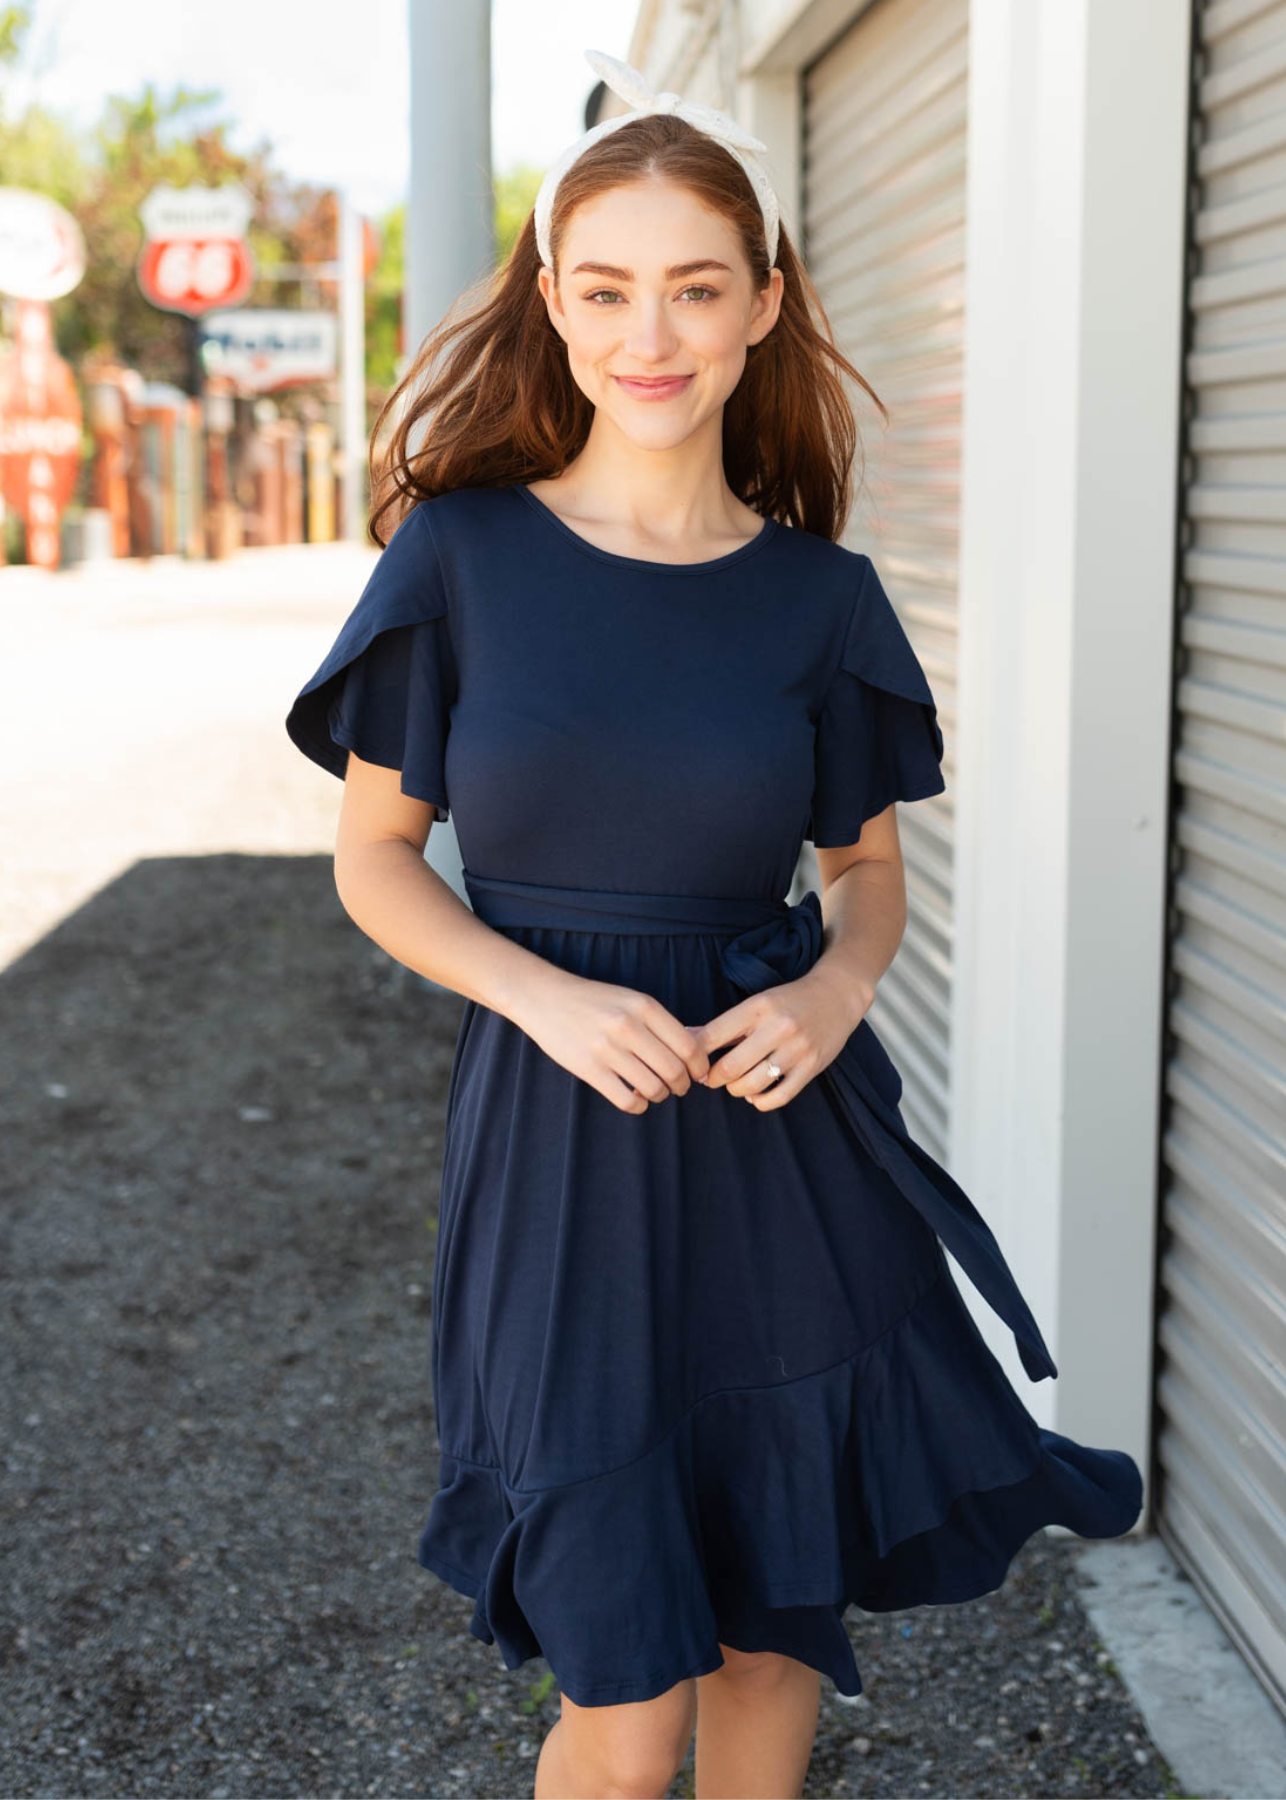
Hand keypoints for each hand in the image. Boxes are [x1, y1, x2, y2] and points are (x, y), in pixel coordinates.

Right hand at [511, 971, 711, 1114]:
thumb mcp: (631, 1000)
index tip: (698, 1074)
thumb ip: (661, 1023)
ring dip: (660, 1095)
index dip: (700, 1066)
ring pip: (653, 1088)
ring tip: (656, 1091)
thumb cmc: (594, 1001)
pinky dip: (639, 1105)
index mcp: (644, 1006)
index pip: (689, 1046)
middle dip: (683, 1085)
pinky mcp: (588, 1069)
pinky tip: (636, 1098)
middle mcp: (628, 1026)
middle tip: (679, 1087)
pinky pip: (627, 1100)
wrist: (545, 998)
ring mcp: (607, 1049)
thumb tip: (696, 1051)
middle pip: (674, 1070)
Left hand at [688, 969, 871, 1110]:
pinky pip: (779, 1097)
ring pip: (752, 1085)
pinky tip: (755, 1094)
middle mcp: (777, 1028)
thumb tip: (687, 1037)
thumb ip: (725, 1025)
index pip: (712, 1036)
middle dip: (713, 1078)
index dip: (693, 1055)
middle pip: (729, 1067)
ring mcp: (796, 1050)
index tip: (691, 1063)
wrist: (836, 997)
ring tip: (735, 1084)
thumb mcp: (756, 1004)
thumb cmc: (789, 1002)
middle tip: (711, 1078)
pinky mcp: (811, 1068)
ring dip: (736, 1090)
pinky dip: (761, 1101)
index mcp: (757, 1008)